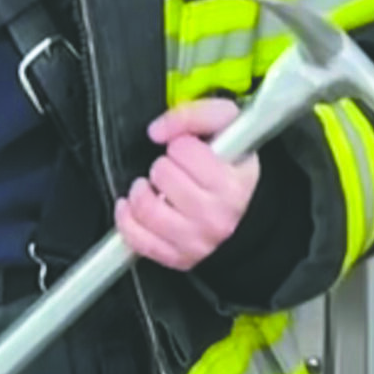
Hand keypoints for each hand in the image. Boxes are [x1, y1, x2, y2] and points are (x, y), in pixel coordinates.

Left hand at [114, 98, 259, 270]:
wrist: (247, 213)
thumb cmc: (233, 167)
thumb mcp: (226, 127)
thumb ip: (193, 115)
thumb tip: (157, 131)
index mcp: (231, 185)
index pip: (183, 150)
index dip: (181, 144)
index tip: (189, 151)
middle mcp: (216, 218)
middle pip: (162, 175)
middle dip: (163, 166)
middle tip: (174, 170)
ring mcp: (196, 242)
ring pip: (145, 207)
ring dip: (142, 190)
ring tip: (152, 186)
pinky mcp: (178, 258)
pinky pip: (137, 239)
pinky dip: (126, 219)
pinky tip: (132, 205)